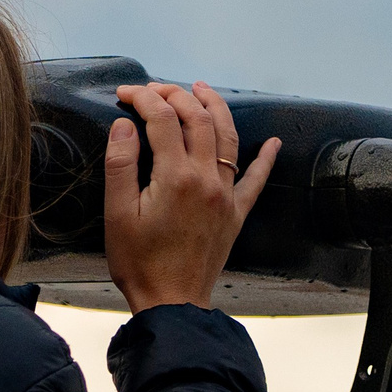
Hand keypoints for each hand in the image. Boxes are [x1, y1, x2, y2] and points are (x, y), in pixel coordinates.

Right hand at [103, 81, 280, 312]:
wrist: (172, 302)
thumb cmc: (139, 262)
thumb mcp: (118, 213)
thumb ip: (121, 164)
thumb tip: (125, 125)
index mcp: (176, 177)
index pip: (163, 119)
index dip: (144, 98)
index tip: (127, 93)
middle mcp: (207, 179)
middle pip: (198, 119)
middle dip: (177, 95)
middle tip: (157, 88)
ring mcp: (226, 195)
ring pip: (229, 137)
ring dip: (216, 108)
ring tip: (202, 89)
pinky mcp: (236, 213)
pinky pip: (255, 180)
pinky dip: (265, 159)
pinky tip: (273, 143)